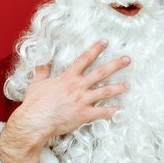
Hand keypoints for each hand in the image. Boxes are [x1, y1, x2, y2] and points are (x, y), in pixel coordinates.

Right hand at [4, 40, 129, 151]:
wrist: (36, 120)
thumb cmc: (35, 103)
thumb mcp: (37, 83)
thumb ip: (42, 72)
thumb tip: (43, 64)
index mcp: (68, 77)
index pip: (85, 59)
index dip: (96, 49)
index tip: (105, 42)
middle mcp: (78, 86)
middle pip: (101, 72)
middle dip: (116, 65)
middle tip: (127, 59)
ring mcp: (82, 100)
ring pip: (105, 92)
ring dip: (118, 88)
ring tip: (128, 85)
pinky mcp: (84, 114)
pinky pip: (101, 113)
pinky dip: (111, 112)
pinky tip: (120, 110)